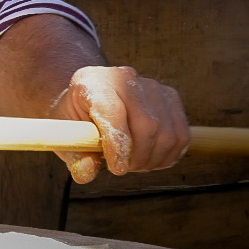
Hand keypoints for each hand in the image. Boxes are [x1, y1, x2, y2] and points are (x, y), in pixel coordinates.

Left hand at [49, 65, 189, 183]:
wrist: (91, 100)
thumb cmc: (78, 120)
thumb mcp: (67, 137)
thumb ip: (75, 155)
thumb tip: (87, 172)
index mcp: (91, 81)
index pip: (113, 112)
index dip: (117, 144)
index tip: (116, 169)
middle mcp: (123, 77)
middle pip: (147, 124)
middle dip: (138, 157)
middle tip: (124, 168)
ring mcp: (151, 85)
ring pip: (167, 133)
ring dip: (153, 159)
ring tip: (134, 163)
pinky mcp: (170, 97)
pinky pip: (181, 135)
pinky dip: (168, 155)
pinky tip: (150, 158)